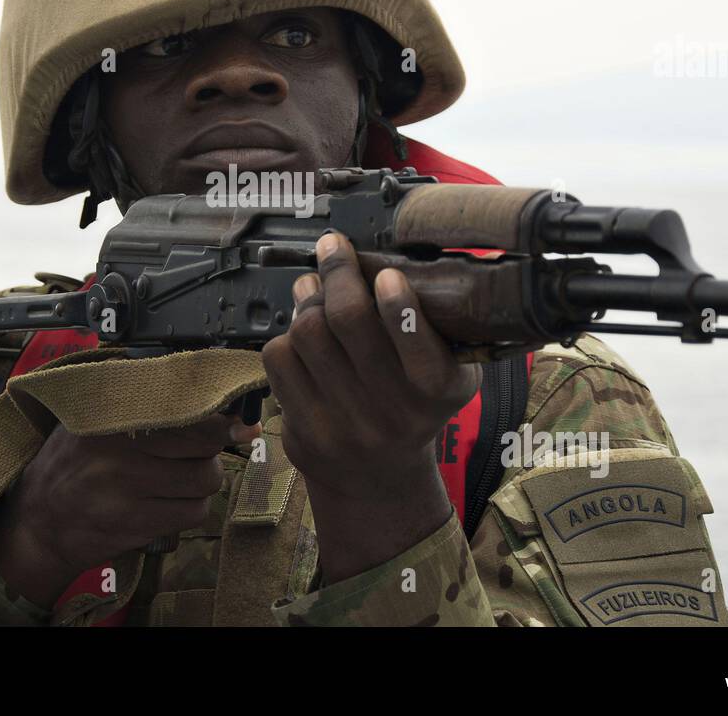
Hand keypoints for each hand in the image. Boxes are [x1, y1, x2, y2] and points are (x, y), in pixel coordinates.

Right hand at [0, 410, 260, 607]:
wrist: (37, 522)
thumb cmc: (70, 463)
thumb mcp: (91, 419)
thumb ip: (139, 402)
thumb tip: (208, 397)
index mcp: (109, 420)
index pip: (185, 413)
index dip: (220, 418)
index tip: (241, 420)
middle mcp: (118, 455)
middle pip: (204, 447)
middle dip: (212, 448)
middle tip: (201, 448)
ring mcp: (128, 493)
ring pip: (204, 482)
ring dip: (203, 480)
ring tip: (180, 476)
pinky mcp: (137, 526)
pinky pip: (192, 513)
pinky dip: (191, 507)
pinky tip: (170, 501)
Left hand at [261, 231, 479, 580]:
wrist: (378, 478)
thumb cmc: (414, 406)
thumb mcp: (448, 373)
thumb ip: (434, 326)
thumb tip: (378, 263)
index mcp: (437, 393)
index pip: (418, 344)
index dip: (399, 304)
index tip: (387, 274)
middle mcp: (392, 413)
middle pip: (350, 320)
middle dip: (338, 272)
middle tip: (333, 248)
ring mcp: (344, 425)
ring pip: (308, 332)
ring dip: (308, 298)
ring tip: (314, 286)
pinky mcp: (304, 430)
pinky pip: (279, 358)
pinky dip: (287, 335)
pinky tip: (302, 334)